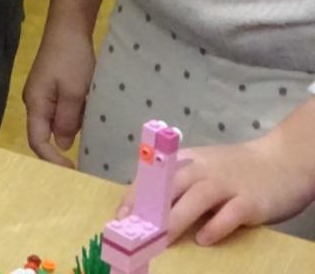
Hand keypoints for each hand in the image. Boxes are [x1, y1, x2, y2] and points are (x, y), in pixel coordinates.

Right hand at [23, 17, 95, 166]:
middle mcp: (35, 101)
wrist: (68, 27)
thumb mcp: (74, 91)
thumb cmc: (71, 58)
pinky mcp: (52, 88)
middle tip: (83, 166)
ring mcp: (43, 94)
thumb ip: (68, 120)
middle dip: (60, 152)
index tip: (73, 172)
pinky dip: (73, 121)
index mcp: (36, 103)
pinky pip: (60, 112)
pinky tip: (88, 124)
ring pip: (53, 124)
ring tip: (88, 148)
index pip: (38, 141)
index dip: (53, 160)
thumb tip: (63, 145)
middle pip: (43, 134)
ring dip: (69, 135)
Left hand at [137, 102, 314, 244]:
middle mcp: (203, 170)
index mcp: (186, 162)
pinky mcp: (250, 201)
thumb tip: (147, 207)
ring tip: (163, 239)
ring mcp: (226, 185)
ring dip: (176, 220)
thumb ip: (179, 183)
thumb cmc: (234, 169)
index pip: (153, 177)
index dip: (135, 197)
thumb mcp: (201, 168)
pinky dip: (216, 226)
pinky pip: (229, 214)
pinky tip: (204, 240)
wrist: (280, 162)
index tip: (120, 216)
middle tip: (136, 232)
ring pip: (195, 199)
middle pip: (170, 187)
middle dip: (150, 210)